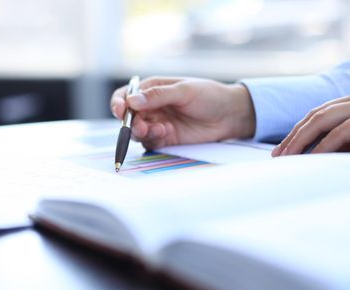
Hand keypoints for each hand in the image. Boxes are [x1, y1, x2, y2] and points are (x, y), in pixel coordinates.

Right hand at [110, 77, 254, 149]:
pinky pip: (151, 142)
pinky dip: (153, 139)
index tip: (120, 111)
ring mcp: (158, 123)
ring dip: (142, 132)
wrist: (230, 115)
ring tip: (159, 129)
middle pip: (129, 117)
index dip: (119, 103)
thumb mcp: (184, 91)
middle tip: (140, 127)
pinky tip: (166, 133)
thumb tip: (132, 100)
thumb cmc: (209, 96)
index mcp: (152, 89)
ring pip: (138, 131)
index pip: (126, 96)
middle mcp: (152, 107)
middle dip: (130, 123)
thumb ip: (158, 95)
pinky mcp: (167, 138)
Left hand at [272, 87, 349, 156]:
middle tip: (277, 155)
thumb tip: (321, 155)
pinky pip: (342, 131)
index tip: (283, 149)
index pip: (318, 114)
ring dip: (302, 140)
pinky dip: (324, 146)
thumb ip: (349, 141)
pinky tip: (313, 158)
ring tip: (288, 157)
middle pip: (315, 115)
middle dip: (293, 136)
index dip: (298, 131)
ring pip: (323, 120)